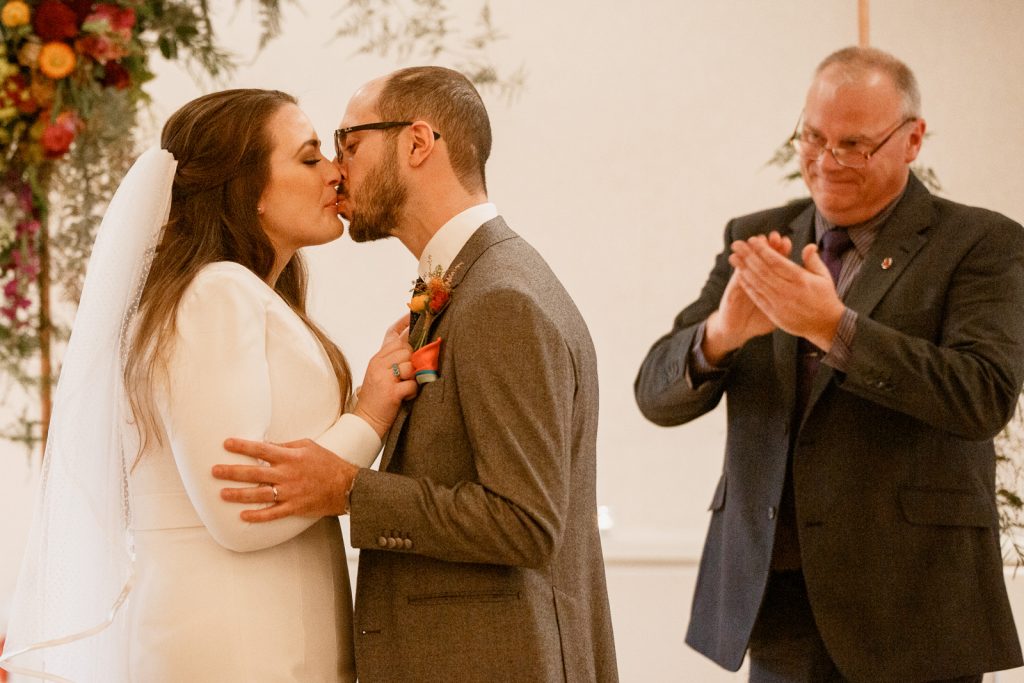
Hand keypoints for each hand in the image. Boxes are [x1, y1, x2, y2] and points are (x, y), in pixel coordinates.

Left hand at [212, 438, 357, 521]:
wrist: (347, 486)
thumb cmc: (327, 462)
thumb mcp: (308, 446)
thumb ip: (286, 446)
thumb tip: (266, 444)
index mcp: (290, 457)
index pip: (262, 449)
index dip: (243, 446)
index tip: (226, 443)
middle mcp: (288, 474)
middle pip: (255, 472)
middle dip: (232, 472)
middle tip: (214, 471)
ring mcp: (290, 492)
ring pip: (260, 494)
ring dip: (239, 494)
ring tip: (222, 493)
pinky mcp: (295, 507)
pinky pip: (273, 514)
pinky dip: (258, 516)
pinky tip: (243, 516)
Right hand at [354, 315, 418, 437]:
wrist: (365, 421)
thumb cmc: (377, 398)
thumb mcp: (380, 373)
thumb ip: (392, 358)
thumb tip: (412, 345)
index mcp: (377, 358)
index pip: (392, 335)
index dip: (405, 324)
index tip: (415, 314)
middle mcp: (378, 364)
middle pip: (406, 348)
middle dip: (413, 359)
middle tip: (410, 372)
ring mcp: (383, 377)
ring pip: (410, 365)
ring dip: (413, 377)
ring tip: (405, 386)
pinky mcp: (390, 391)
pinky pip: (411, 383)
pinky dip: (412, 391)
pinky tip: (406, 396)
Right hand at [703, 231, 791, 362]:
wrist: (738, 329)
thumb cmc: (760, 318)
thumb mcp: (778, 307)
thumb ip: (789, 293)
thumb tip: (802, 283)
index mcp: (768, 282)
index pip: (776, 262)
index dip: (780, 251)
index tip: (786, 241)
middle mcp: (755, 279)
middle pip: (762, 260)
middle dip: (767, 247)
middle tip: (774, 235)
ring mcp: (742, 284)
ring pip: (748, 265)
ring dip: (752, 252)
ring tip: (756, 240)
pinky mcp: (732, 292)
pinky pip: (737, 280)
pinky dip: (739, 269)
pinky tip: (741, 259)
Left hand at [728, 235, 845, 349]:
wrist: (827, 326)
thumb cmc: (825, 298)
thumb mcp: (824, 277)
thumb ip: (813, 261)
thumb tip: (808, 245)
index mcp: (801, 279)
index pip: (777, 261)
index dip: (763, 250)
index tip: (752, 240)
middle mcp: (789, 291)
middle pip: (764, 271)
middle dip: (748, 256)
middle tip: (736, 244)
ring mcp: (781, 303)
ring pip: (758, 283)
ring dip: (744, 269)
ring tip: (733, 258)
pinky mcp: (775, 314)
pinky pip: (758, 298)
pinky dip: (748, 286)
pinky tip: (740, 276)